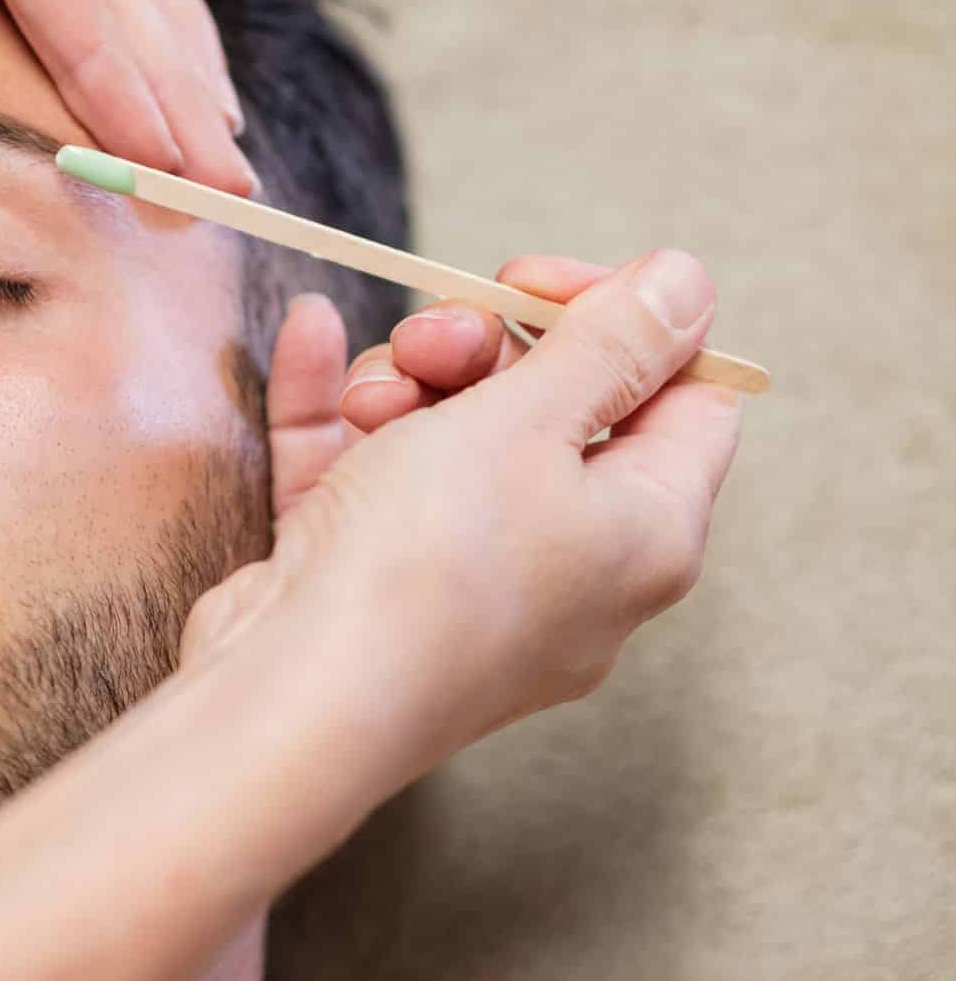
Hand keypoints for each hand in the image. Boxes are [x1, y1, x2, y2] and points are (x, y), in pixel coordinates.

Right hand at [182, 251, 743, 782]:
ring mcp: (467, 583)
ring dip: (407, 383)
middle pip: (555, 413)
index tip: (535, 286)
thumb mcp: (529, 421)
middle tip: (440, 332)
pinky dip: (340, 407)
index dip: (620, 324)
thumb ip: (609, 344)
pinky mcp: (372, 584)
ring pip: (452, 440)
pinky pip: (367, 473)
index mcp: (646, 534)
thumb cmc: (429, 566)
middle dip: (486, 350)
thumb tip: (688, 283)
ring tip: (369, 392)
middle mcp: (571, 568)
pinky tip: (310, 334)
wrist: (292, 697)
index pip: (684, 400)